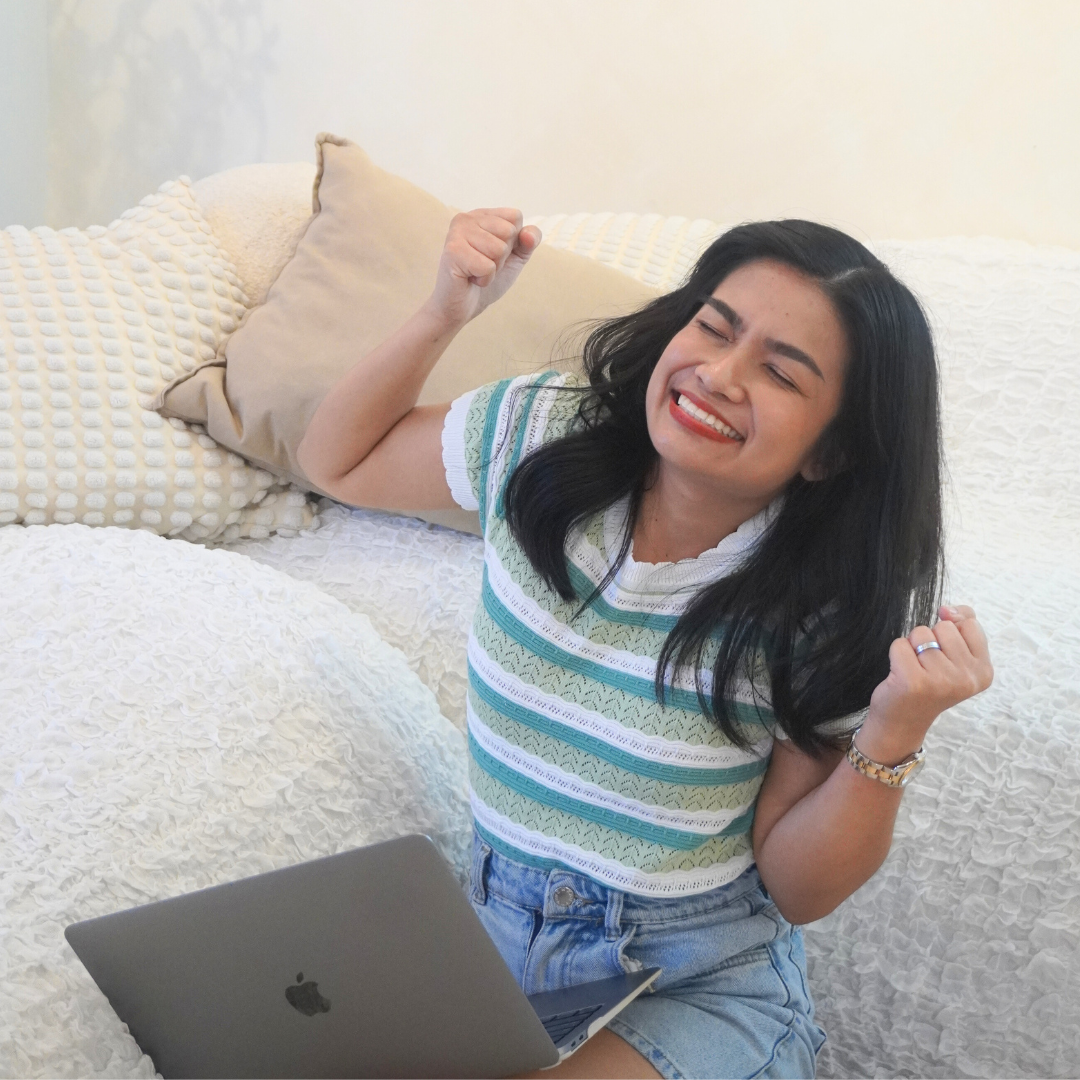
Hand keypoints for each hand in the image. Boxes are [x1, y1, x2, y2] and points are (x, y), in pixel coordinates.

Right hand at [424, 208, 540, 328]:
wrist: (461, 307)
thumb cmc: (485, 280)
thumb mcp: (515, 258)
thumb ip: (528, 241)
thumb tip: (529, 235)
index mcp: (481, 215)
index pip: (515, 216)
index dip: (513, 242)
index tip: (493, 254)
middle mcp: (466, 218)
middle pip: (509, 231)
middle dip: (502, 257)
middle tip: (482, 265)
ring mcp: (457, 232)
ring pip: (499, 249)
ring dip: (493, 269)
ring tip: (475, 271)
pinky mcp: (453, 251)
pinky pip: (487, 267)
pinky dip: (484, 280)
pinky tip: (469, 279)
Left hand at [860, 605, 993, 763]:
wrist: (903, 721)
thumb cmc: (930, 684)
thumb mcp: (956, 656)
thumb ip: (962, 625)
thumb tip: (949, 609)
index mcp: (984, 671)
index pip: (969, 624)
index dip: (949, 634)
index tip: (945, 657)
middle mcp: (967, 678)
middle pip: (943, 626)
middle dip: (930, 640)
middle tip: (927, 667)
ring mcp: (941, 681)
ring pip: (920, 633)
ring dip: (912, 647)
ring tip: (915, 670)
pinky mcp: (914, 681)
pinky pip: (900, 644)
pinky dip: (896, 654)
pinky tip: (901, 674)